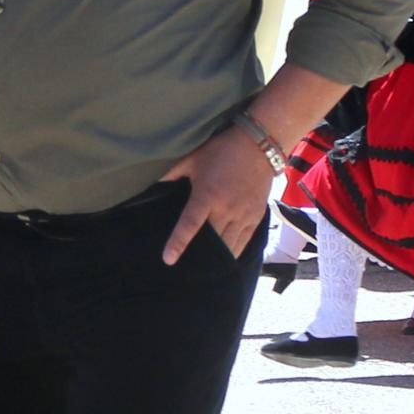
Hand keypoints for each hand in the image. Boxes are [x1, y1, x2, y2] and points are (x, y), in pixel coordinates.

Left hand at [158, 123, 276, 265]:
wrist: (258, 146)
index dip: (178, 243)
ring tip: (204, 267)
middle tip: (186, 266)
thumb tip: (155, 185)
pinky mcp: (255, 217)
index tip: (168, 259)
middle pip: (211, 242)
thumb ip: (172, 174)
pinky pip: (243, 242)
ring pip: (228, 247)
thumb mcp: (192, 159)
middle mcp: (225, 209)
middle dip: (199, 256)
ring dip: (216, 258)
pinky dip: (232, 252)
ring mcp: (243, 215)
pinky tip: (223, 258)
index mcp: (206, 195)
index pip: (189, 225)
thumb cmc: (222, 150)